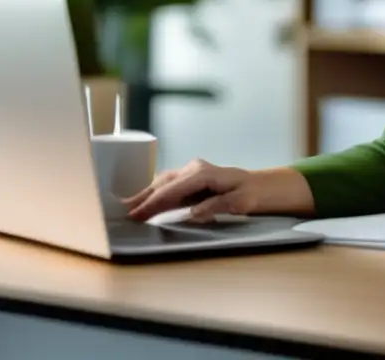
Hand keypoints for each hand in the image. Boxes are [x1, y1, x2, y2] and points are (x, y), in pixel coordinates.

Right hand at [124, 159, 260, 222]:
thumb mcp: (239, 202)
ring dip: (147, 194)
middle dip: (144, 197)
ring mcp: (192, 171)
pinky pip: (170, 184)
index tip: (137, 215)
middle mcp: (194, 168)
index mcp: (203, 173)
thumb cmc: (251, 194)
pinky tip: (145, 200)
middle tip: (125, 212)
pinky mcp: (191, 177)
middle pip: (163, 183)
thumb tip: (192, 213)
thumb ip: (215, 206)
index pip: (172, 189)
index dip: (153, 203)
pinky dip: (156, 192)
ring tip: (129, 206)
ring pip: (164, 181)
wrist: (259, 186)